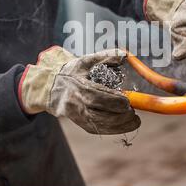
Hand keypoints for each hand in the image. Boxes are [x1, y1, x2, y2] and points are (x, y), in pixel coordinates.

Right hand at [19, 47, 140, 134]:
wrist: (51, 86)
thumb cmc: (72, 72)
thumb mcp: (86, 60)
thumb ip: (105, 57)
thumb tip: (123, 55)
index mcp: (78, 86)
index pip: (97, 97)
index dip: (114, 101)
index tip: (127, 101)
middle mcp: (76, 103)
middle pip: (99, 115)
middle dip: (119, 116)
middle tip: (133, 112)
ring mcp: (77, 115)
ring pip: (99, 125)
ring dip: (119, 126)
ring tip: (134, 121)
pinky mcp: (79, 122)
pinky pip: (97, 129)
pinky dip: (112, 129)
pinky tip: (124, 125)